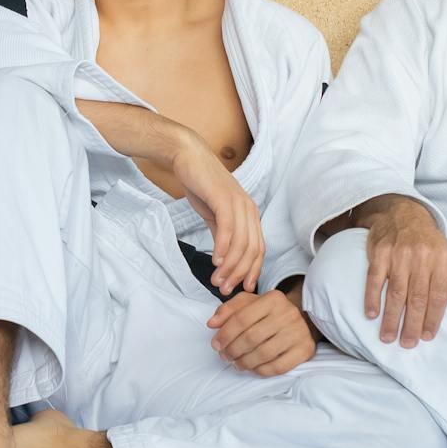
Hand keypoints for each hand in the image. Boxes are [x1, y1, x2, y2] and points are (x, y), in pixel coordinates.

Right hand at [170, 130, 263, 294]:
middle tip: (225, 290)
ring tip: (217, 281)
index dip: (252, 271)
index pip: (258, 249)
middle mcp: (250, 209)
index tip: (242, 288)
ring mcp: (239, 203)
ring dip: (229, 266)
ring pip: (241, 243)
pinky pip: (228, 229)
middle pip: (252, 250)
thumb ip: (223, 233)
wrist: (188, 157)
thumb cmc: (201, 184)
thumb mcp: (214, 214)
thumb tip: (225, 257)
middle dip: (239, 274)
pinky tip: (215, 261)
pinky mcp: (224, 199)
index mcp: (250, 213)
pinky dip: (223, 248)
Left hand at [207, 289, 317, 375]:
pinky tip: (252, 368)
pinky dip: (261, 371)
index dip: (225, 334)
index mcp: (273, 299)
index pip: (242, 318)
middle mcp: (288, 314)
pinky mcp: (305, 350)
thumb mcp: (249, 303)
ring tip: (236, 363)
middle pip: (251, 337)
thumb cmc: (270, 313)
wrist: (303, 320)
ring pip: (263, 354)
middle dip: (232, 350)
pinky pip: (278, 367)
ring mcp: (299, 333)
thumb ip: (228, 310)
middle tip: (225, 356)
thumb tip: (212, 324)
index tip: (215, 344)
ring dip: (244, 362)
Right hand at [353, 194, 446, 347]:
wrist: (404, 214)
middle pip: (416, 297)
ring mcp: (398, 254)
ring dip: (391, 317)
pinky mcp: (379, 252)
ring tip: (388, 337)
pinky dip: (372, 297)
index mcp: (441, 261)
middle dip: (411, 324)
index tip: (427, 337)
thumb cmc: (430, 244)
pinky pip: (374, 278)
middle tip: (407, 344)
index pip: (438, 296)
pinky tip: (371, 313)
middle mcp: (421, 258)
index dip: (433, 318)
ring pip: (395, 291)